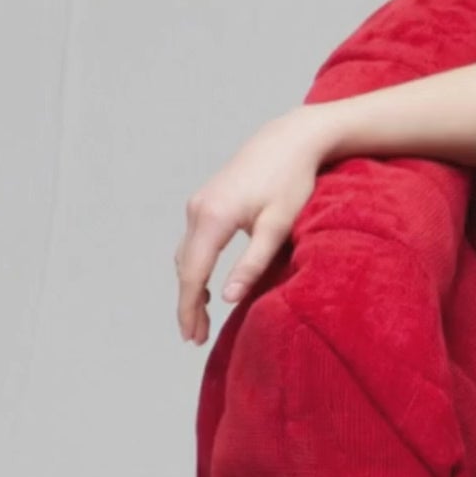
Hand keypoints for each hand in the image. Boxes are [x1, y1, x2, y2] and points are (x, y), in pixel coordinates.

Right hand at [175, 107, 333, 344]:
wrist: (290, 139)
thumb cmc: (291, 181)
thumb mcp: (278, 227)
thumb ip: (252, 263)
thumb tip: (226, 299)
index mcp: (214, 217)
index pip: (192, 274)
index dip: (189, 308)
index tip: (192, 336)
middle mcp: (198, 209)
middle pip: (184, 267)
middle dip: (188, 304)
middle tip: (196, 337)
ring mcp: (198, 203)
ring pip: (186, 254)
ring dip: (190, 286)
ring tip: (201, 318)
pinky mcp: (206, 201)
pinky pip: (194, 241)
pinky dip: (196, 266)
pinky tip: (206, 285)